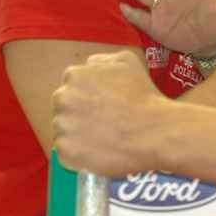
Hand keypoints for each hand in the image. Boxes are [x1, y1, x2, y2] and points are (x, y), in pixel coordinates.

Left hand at [52, 52, 163, 175]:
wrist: (154, 131)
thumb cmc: (143, 95)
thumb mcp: (127, 61)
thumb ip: (101, 60)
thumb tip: (89, 67)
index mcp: (74, 75)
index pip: (71, 86)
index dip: (86, 96)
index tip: (101, 104)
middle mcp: (62, 99)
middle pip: (63, 107)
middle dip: (78, 113)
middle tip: (101, 121)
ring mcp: (62, 126)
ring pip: (63, 130)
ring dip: (77, 133)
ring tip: (102, 137)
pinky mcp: (66, 152)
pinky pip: (67, 153)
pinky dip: (79, 154)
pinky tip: (99, 150)